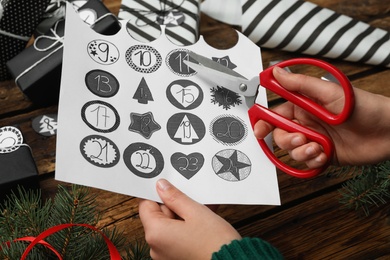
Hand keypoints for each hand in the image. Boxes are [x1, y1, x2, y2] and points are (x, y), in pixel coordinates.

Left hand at [138, 179, 240, 259]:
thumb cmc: (215, 242)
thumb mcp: (195, 212)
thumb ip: (175, 197)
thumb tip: (161, 186)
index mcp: (156, 234)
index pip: (146, 206)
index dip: (158, 193)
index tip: (169, 185)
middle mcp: (157, 247)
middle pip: (159, 216)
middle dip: (175, 205)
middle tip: (192, 197)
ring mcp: (167, 255)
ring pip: (171, 226)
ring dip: (185, 215)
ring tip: (203, 208)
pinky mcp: (178, 258)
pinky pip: (178, 237)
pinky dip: (188, 228)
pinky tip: (204, 219)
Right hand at [254, 66, 389, 167]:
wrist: (388, 132)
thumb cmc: (365, 107)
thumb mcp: (330, 92)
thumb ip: (300, 85)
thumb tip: (277, 72)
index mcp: (304, 106)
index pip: (276, 114)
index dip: (265, 122)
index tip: (260, 130)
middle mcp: (307, 123)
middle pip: (280, 135)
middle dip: (287, 140)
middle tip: (300, 138)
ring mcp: (315, 140)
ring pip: (292, 151)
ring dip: (302, 152)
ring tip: (318, 148)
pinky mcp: (323, 155)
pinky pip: (306, 162)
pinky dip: (312, 161)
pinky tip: (324, 155)